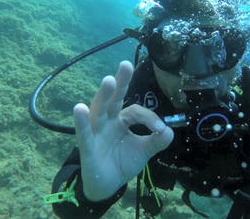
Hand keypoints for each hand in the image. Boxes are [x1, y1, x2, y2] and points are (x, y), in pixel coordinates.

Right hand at [74, 60, 173, 200]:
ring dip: (103, 96)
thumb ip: (156, 141)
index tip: (160, 129)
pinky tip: (79, 108)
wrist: (107, 185)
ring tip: (108, 80)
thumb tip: (170, 130)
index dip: (149, 118)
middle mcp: (107, 121)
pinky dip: (82, 121)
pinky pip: (84, 133)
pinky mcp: (87, 147)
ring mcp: (96, 132)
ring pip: (98, 110)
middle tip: (126, 64)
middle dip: (120, 82)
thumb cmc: (122, 162)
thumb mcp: (143, 151)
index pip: (135, 111)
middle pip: (113, 99)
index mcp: (120, 120)